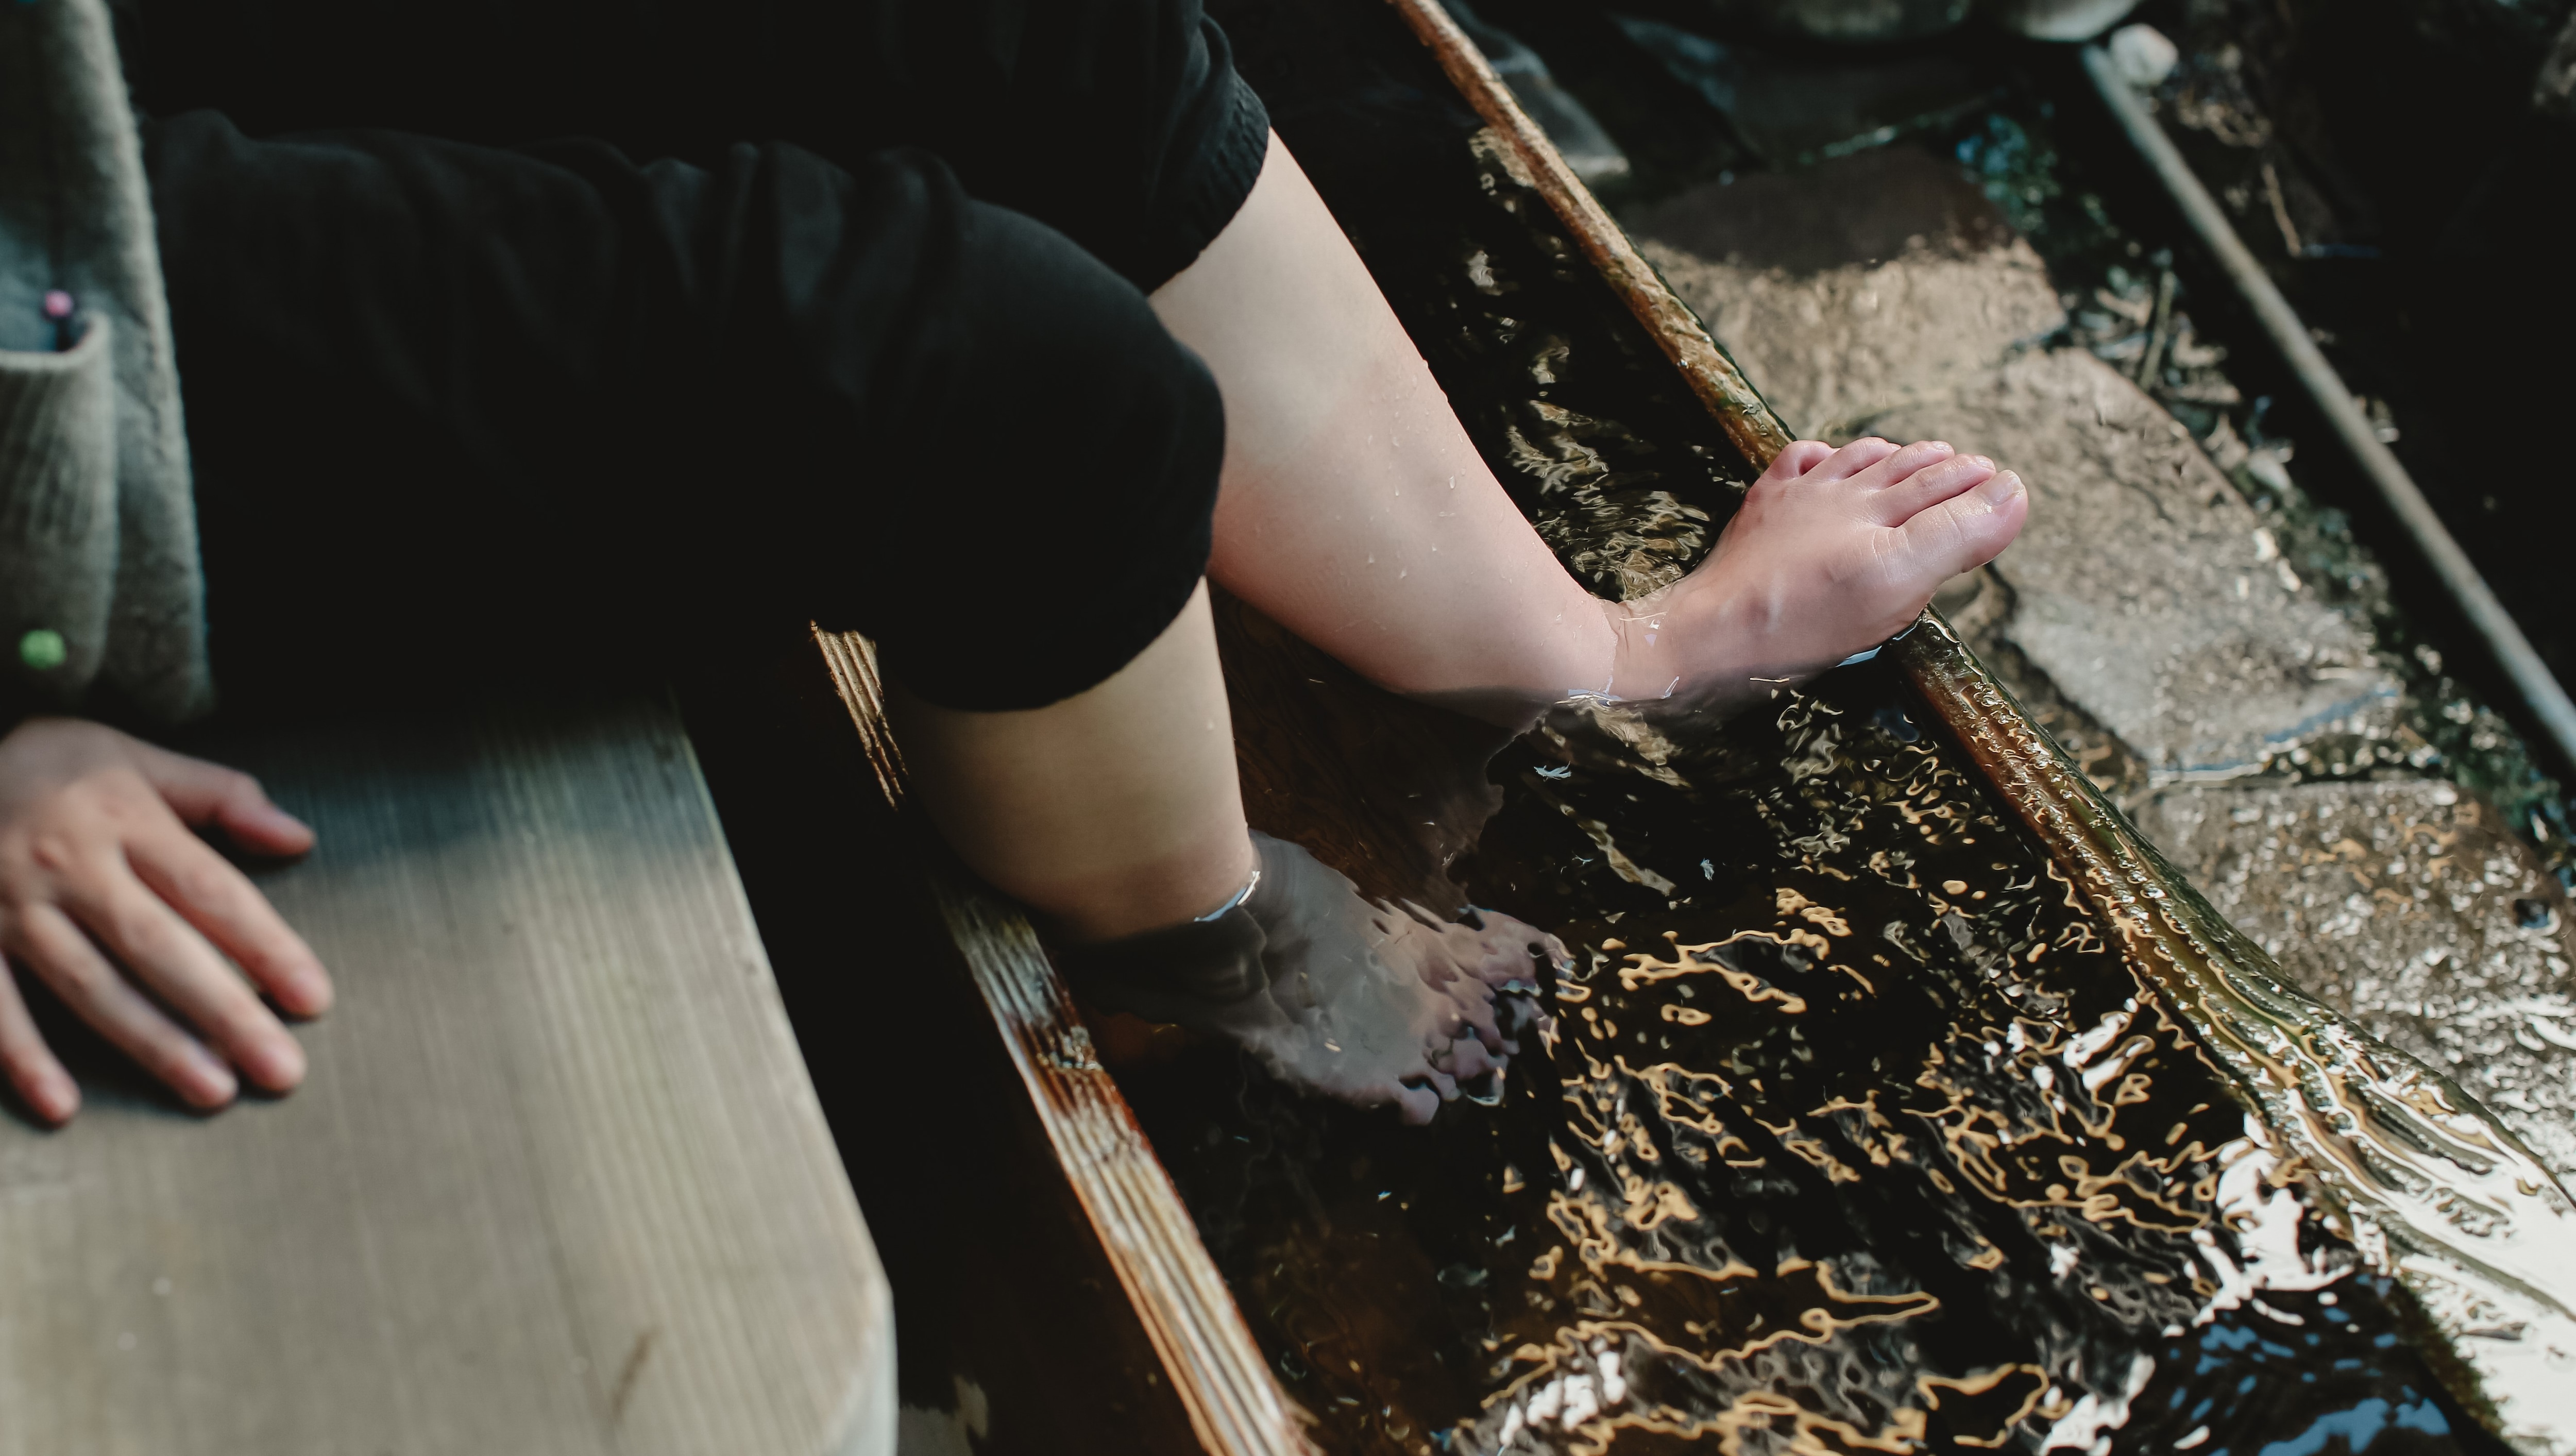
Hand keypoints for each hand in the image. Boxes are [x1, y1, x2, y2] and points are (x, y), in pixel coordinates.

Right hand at [0, 717, 329, 1122]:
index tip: (312, 998)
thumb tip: (298, 837)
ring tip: (212, 1090)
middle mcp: (71, 867)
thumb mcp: (134, 757)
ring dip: (152, 1042)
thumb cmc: (48, 767)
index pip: (210, 891)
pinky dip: (23, 1056)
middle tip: (281, 1069)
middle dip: (224, 1011)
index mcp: (124, 821)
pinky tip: (63, 1106)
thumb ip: (220, 796)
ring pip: (90, 985)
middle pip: (160, 947)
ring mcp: (11, 907)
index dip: (265, 946)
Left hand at [1603, 438, 2026, 711]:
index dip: (1976, 486)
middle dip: (1940, 468)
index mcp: (1880, 513)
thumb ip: (1955, 536)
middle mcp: (1840, 496)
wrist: (1712, 629)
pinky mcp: (1760, 511)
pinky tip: (1824, 458)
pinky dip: (1821, 458)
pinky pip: (1795, 467)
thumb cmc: (1805, 617)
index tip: (2000, 481)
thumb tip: (2011, 491)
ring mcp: (1796, 501)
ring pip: (1855, 463)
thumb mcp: (1897, 582)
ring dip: (1888, 458)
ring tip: (1907, 454)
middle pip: (1903, 473)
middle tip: (1966, 464)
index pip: (1942, 489)